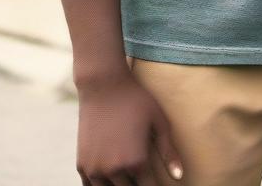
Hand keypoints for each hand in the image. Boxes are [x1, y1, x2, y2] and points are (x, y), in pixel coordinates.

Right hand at [75, 69, 183, 185]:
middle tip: (145, 177)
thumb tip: (179, 177)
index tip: (160, 184)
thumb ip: (169, 152)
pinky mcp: (82, 165)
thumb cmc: (136, 100)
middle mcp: (114, 170)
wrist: (104, 86)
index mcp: (137, 161)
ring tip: (130, 178)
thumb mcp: (159, 122)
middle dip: (139, 185)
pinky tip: (112, 181)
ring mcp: (95, 169)